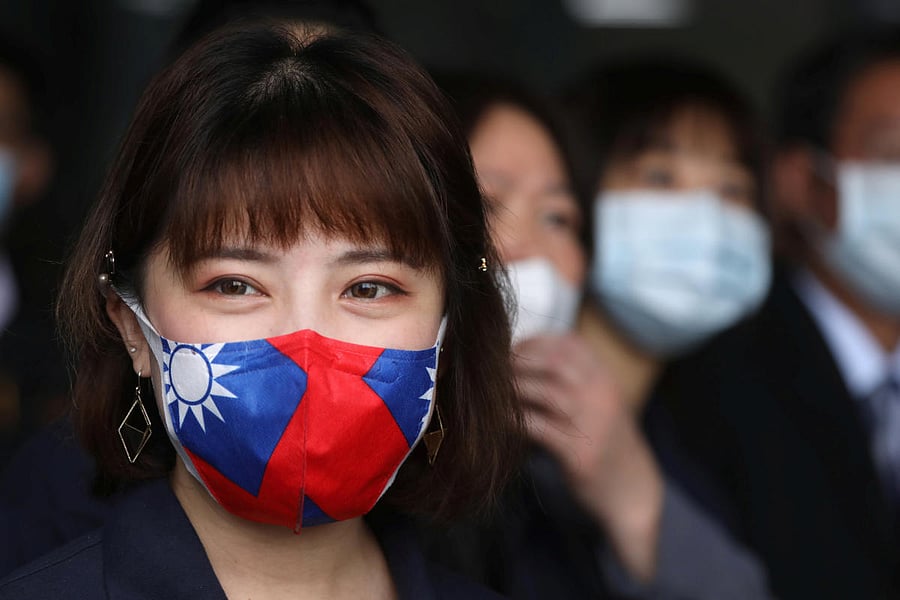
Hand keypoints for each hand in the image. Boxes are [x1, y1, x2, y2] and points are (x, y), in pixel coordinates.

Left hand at [514, 333, 663, 580]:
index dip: (536, 342)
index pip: (569, 344)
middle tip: (496, 369)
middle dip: (521, 362)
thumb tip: (528, 358)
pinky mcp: (579, 455)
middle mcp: (602, 397)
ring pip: (547, 393)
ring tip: (494, 393)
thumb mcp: (601, 402)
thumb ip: (576, 379)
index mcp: (606, 380)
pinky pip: (539, 428)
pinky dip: (516, 421)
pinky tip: (501, 421)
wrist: (633, 490)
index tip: (513, 349)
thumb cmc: (607, 442)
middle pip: (555, 362)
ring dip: (516, 389)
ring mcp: (593, 425)